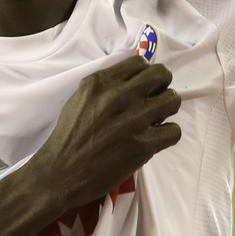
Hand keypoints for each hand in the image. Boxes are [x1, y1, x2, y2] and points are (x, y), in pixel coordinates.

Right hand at [27, 55, 181, 211]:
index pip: (140, 62)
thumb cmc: (68, 137)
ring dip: (167, 109)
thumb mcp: (79, 99)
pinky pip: (174, 131)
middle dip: (162, 86)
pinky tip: (156, 139)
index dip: (146, 74)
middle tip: (155, 100)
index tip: (143, 87)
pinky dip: (168, 135)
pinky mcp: (143, 145)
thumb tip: (134, 81)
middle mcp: (118, 96)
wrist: (60, 173)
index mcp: (100, 82)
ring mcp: (133, 120)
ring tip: (156, 120)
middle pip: (162, 75)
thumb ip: (105, 87)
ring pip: (172, 100)